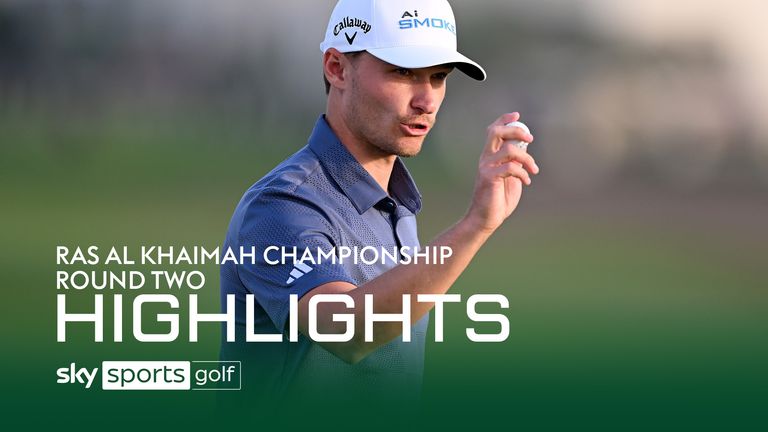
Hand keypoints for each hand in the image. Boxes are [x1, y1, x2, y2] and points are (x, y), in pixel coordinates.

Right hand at [465, 112, 539, 233]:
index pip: (493, 130)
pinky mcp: (489, 178)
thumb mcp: (510, 176)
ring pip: (509, 150)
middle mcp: (485, 158)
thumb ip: (514, 161)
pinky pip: (510, 168)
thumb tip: (525, 146)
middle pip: (496, 132)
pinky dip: (523, 173)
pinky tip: (527, 182)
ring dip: (527, 159)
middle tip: (530, 139)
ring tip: (534, 170)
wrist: (486, 219)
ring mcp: (486, 167)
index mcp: (489, 156)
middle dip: (515, 130)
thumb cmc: (498, 199)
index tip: (517, 115)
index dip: (504, 120)